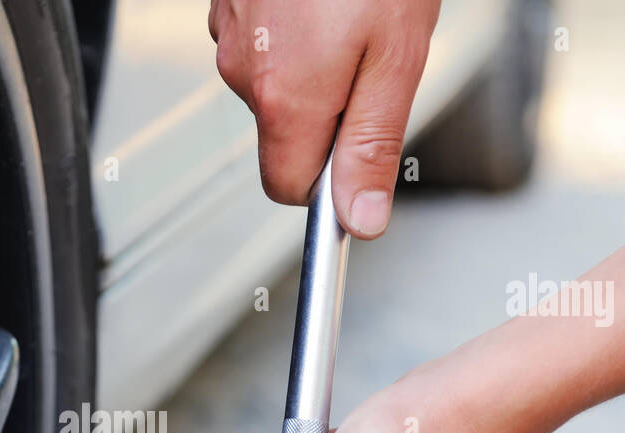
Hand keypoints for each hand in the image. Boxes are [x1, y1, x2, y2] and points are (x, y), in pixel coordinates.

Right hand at [209, 0, 439, 234]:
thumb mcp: (395, 54)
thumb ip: (373, 144)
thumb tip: (361, 219)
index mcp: (285, 98)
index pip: (290, 189)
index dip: (331, 176)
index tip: (362, 146)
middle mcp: (245, 72)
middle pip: (283, 135)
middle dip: (327, 111)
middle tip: (370, 56)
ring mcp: (230, 34)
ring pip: (273, 86)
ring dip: (310, 65)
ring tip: (349, 13)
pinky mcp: (229, 5)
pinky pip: (261, 44)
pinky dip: (291, 30)